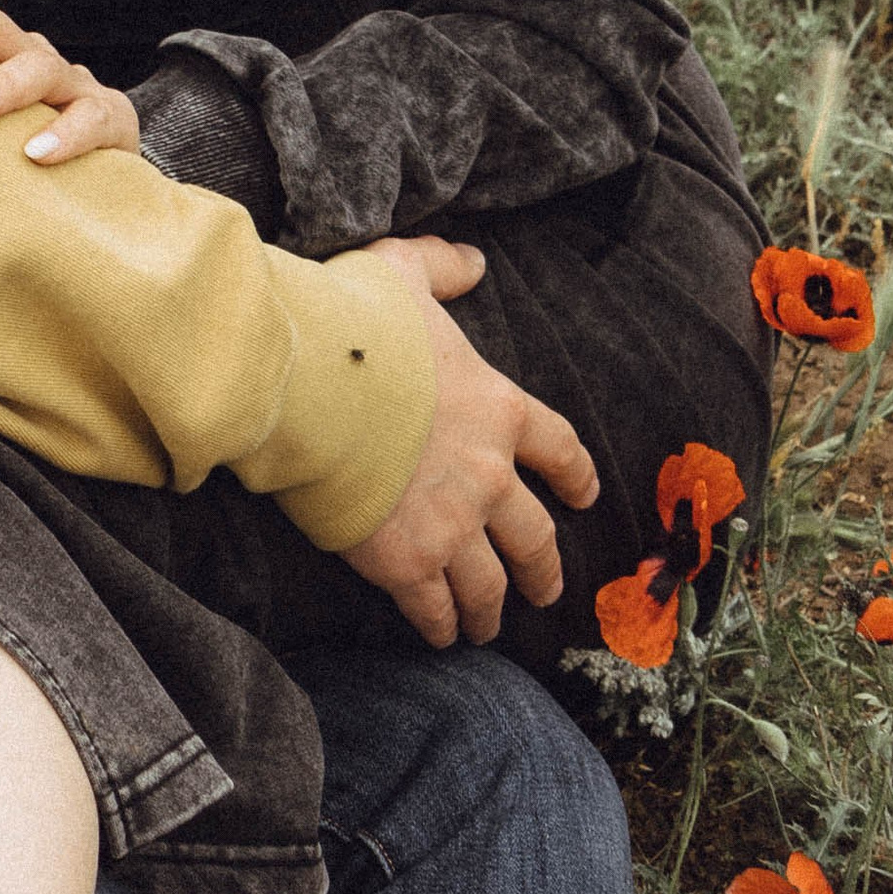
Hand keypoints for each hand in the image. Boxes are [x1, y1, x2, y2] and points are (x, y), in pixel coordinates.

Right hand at [341, 234, 598, 648]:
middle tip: (546, 589)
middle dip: (545, 569)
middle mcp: (488, 476)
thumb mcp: (401, 271)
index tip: (585, 495)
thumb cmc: (353, 322)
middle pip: (536, 537)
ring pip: (490, 586)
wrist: (307, 382)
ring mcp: (451, 526)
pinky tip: (437, 633)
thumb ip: (441, 266)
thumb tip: (474, 259)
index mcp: (497, 408)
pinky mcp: (406, 562)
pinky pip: (434, 609)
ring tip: (486, 627)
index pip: (558, 448)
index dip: (575, 474)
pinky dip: (439, 625)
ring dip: (491, 610)